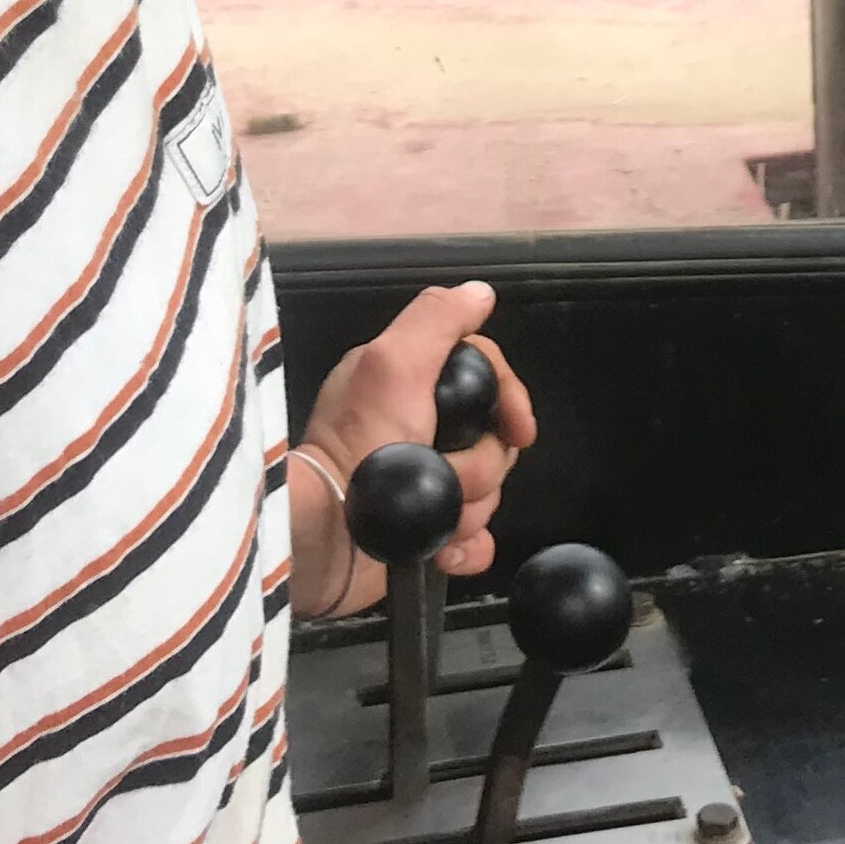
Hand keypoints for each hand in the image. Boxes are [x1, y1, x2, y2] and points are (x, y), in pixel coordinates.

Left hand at [291, 283, 534, 615]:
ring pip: (487, 491)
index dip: (510, 401)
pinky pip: (473, 540)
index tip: (520, 430)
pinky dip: (465, 547)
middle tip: (447, 473)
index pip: (486, 379)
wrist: (325, 541)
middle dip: (481, 465)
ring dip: (467, 508)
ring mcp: (421, 483)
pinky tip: (445, 550)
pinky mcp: (423, 531)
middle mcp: (416, 428)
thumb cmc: (361, 447)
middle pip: (493, 440)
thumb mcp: (393, 365)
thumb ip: (436, 320)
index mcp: (407, 384)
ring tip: (433, 516)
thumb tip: (480, 293)